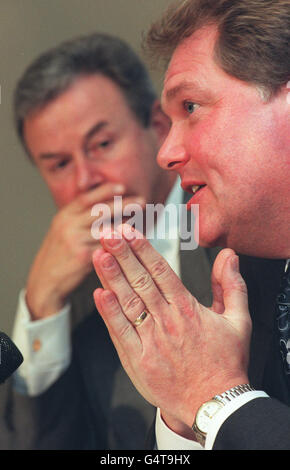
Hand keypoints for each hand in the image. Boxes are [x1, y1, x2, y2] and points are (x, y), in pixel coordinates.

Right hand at [26, 186, 143, 319]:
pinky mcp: (83, 257)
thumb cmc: (60, 254)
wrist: (45, 281)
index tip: (122, 186)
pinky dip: (122, 242)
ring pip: (106, 229)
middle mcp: (69, 225)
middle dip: (122, 204)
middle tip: (141, 201)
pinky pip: (108, 247)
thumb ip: (80, 216)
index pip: (86, 198)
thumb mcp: (63, 229)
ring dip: (126, 224)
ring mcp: (76, 241)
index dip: (104, 191)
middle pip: (99, 210)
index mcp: (64, 215)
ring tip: (142, 220)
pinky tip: (134, 241)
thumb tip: (106, 201)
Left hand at [92, 224, 251, 431]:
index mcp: (188, 309)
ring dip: (112, 278)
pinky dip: (109, 313)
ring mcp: (151, 341)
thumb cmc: (225, 363)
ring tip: (99, 256)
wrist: (215, 404)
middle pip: (141, 281)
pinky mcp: (139, 360)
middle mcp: (167, 321)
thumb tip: (228, 256)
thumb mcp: (240, 320)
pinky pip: (121, 333)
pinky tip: (99, 295)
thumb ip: (232, 285)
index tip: (130, 233)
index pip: (161, 271)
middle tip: (108, 235)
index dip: (143, 250)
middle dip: (123, 255)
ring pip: (128, 303)